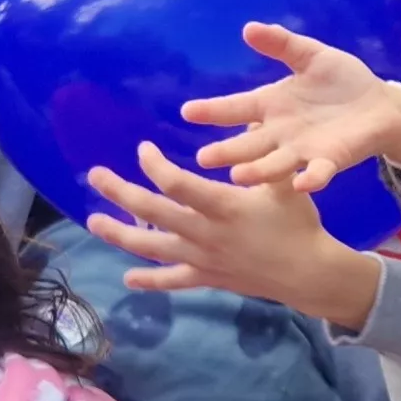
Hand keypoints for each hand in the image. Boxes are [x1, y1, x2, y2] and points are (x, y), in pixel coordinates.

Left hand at [80, 143, 380, 327]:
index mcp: (223, 206)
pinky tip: (127, 279)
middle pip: (153, 212)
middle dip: (121, 193)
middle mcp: (205, 233)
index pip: (177, 184)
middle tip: (95, 175)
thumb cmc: (298, 223)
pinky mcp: (206, 278)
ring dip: (119, 234)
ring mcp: (202, 259)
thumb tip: (248, 119)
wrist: (308, 272)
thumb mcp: (284, 184)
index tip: (143, 149)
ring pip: (152, 248)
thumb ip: (262, 155)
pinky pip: (173, 281)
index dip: (154, 166)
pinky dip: (149, 281)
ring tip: (93, 222)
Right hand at [182, 22, 400, 190]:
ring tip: (238, 176)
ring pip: (275, 164)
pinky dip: (311, 178)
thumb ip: (282, 44)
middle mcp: (281, 132)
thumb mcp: (311, 56)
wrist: (380, 104)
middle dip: (227, 151)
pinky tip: (303, 183)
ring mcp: (304, 149)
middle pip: (248, 144)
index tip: (187, 111)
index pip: (237, 108)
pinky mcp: (331, 160)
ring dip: (258, 171)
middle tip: (202, 158)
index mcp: (272, 105)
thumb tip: (249, 28)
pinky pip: (318, 172)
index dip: (213, 110)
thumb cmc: (342, 81)